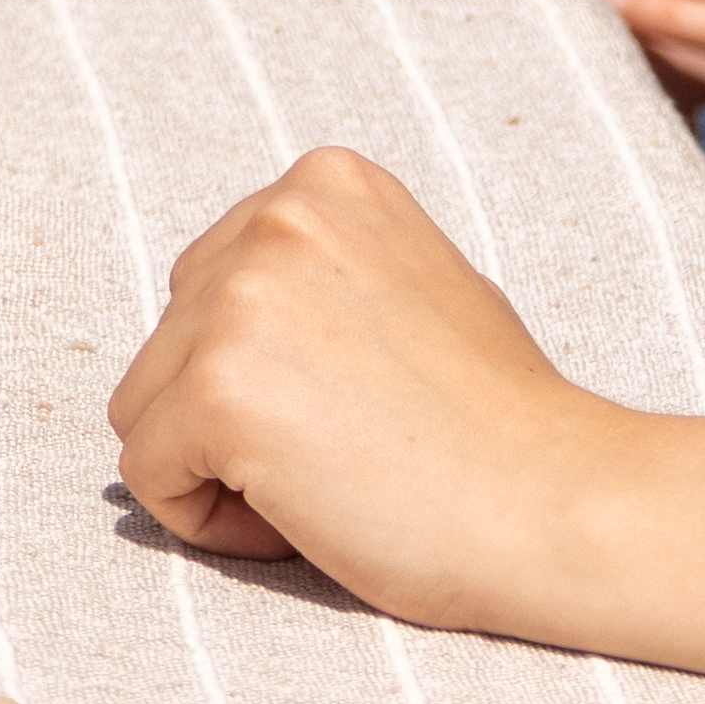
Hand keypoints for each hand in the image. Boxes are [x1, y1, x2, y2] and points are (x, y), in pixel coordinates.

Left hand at [110, 152, 601, 633]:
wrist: (558, 508)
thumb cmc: (497, 426)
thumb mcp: (409, 286)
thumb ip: (320, 275)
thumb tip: (229, 309)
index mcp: (322, 183)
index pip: (212, 287)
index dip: (276, 373)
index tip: (367, 404)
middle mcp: (272, 220)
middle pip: (169, 344)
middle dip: (240, 415)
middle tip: (355, 454)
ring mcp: (238, 301)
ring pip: (146, 409)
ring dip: (220, 468)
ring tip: (333, 482)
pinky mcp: (219, 392)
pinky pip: (149, 477)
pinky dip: (208, 520)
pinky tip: (308, 518)